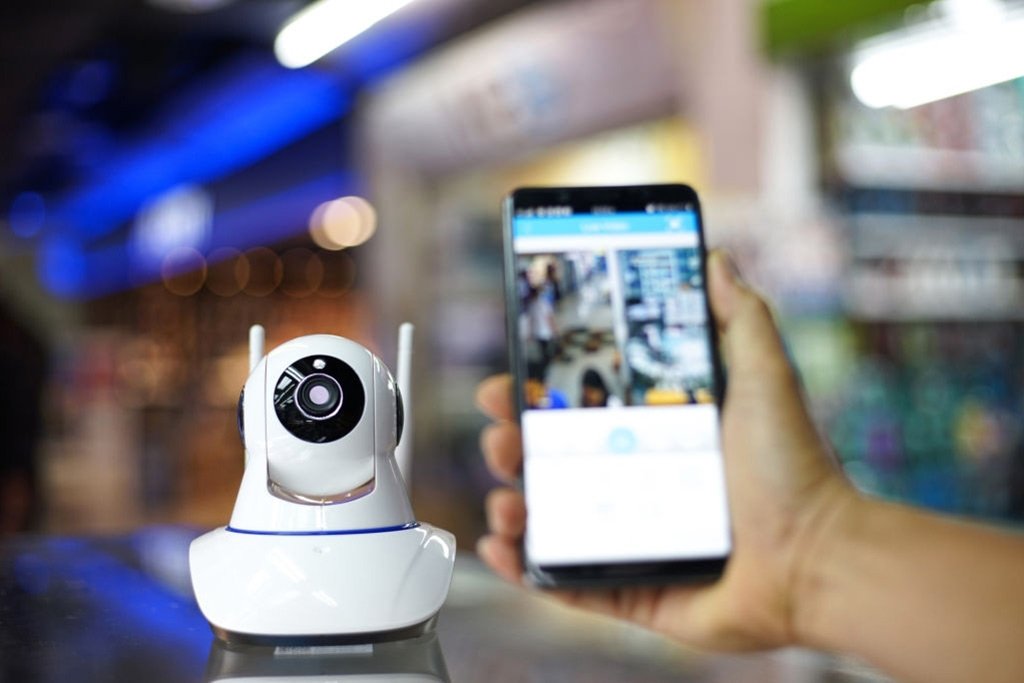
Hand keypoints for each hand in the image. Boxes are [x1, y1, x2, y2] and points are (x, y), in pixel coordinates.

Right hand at [475, 250, 857, 650]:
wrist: (818, 559)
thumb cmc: (795, 468)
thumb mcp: (764, 376)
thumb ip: (739, 315)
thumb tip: (713, 258)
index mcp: (654, 434)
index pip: (577, 409)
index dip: (534, 394)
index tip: (508, 379)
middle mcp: (634, 482)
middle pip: (550, 461)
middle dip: (510, 444)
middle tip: (503, 436)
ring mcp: (628, 538)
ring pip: (548, 519)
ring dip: (510, 503)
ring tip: (507, 499)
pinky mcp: (629, 589)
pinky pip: (563, 581)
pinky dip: (522, 567)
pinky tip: (501, 546)